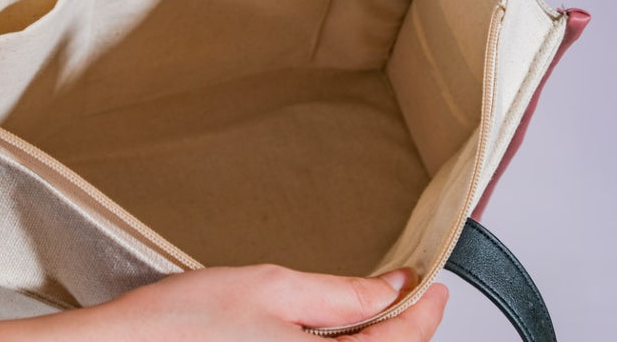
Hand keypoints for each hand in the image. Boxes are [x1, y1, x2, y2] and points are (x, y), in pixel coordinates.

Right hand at [51, 265, 448, 341]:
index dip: (423, 310)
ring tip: (374, 305)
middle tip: (409, 289)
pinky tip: (332, 330)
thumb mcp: (270, 289)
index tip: (432, 281)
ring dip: (373, 341)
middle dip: (401, 329)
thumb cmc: (185, 324)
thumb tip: (393, 288)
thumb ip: (340, 294)